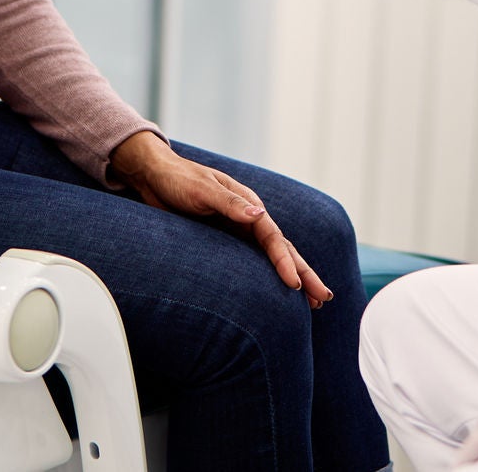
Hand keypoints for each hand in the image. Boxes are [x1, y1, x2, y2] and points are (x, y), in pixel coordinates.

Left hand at [109, 132, 334, 307]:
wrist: (154, 176)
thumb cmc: (178, 180)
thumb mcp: (202, 189)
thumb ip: (229, 203)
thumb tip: (259, 214)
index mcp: (247, 204)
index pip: (273, 238)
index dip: (286, 262)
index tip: (296, 285)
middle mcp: (248, 218)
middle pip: (282, 249)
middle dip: (303, 273)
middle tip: (323, 298)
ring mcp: (238, 230)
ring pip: (271, 257)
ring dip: (293, 276)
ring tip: (313, 301)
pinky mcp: (224, 240)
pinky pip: (252, 261)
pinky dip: (269, 275)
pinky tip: (278, 290)